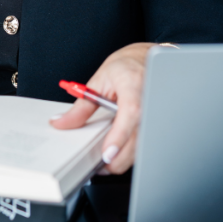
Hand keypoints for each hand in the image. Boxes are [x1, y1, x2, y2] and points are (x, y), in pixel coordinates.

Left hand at [50, 42, 153, 173]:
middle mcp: (150, 98)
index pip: (132, 112)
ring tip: (110, 157)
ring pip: (146, 145)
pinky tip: (124, 149)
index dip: (120, 135)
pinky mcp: (160, 121)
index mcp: (134, 84)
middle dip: (120, 157)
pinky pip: (149, 142)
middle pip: (140, 136)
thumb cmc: (126, 66)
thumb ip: (81, 106)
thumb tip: (61, 122)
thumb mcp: (99, 81)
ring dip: (127, 158)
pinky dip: (135, 151)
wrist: (147, 58)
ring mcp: (158, 110)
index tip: (107, 153)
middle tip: (101, 163)